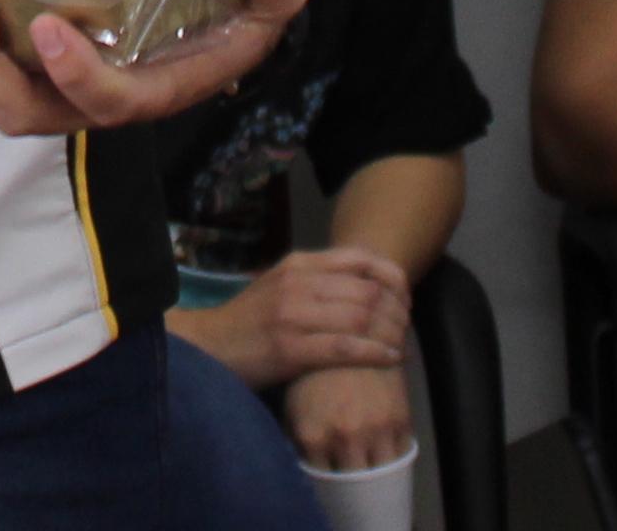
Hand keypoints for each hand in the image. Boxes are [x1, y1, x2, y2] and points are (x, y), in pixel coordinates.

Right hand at [235, 243, 410, 373]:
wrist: (209, 346)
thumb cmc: (250, 320)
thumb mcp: (280, 284)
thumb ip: (316, 279)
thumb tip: (366, 282)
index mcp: (297, 263)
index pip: (359, 258)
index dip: (392, 276)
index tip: (406, 295)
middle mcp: (297, 282)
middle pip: (366, 291)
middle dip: (397, 311)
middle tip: (407, 327)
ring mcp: (293, 316)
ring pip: (361, 318)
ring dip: (390, 333)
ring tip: (401, 346)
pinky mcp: (290, 349)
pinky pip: (345, 348)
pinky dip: (374, 353)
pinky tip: (389, 359)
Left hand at [285, 357, 415, 473]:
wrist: (350, 333)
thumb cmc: (314, 369)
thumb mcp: (294, 402)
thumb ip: (295, 436)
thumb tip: (299, 461)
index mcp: (313, 436)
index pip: (320, 481)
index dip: (324, 483)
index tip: (326, 479)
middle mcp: (345, 438)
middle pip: (351, 484)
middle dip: (349, 486)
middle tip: (348, 480)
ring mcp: (375, 431)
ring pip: (379, 475)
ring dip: (374, 476)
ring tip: (366, 471)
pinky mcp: (400, 422)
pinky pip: (401, 455)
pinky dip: (392, 461)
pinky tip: (383, 456)